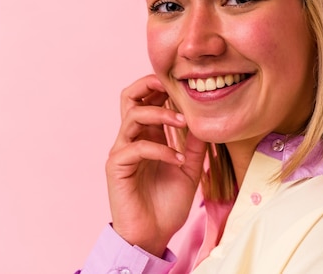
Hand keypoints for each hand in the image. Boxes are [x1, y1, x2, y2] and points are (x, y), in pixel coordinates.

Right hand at [105, 75, 206, 256]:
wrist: (153, 236)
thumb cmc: (167, 205)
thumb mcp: (190, 170)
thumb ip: (195, 146)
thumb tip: (205, 121)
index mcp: (147, 136)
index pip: (147, 98)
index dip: (162, 87)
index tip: (186, 86)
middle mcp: (132, 139)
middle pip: (129, 96)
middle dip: (150, 85)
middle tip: (175, 87)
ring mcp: (122, 151)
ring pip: (133, 116)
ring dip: (161, 114)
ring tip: (184, 122)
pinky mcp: (117, 167)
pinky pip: (137, 147)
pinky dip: (161, 149)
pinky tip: (178, 160)